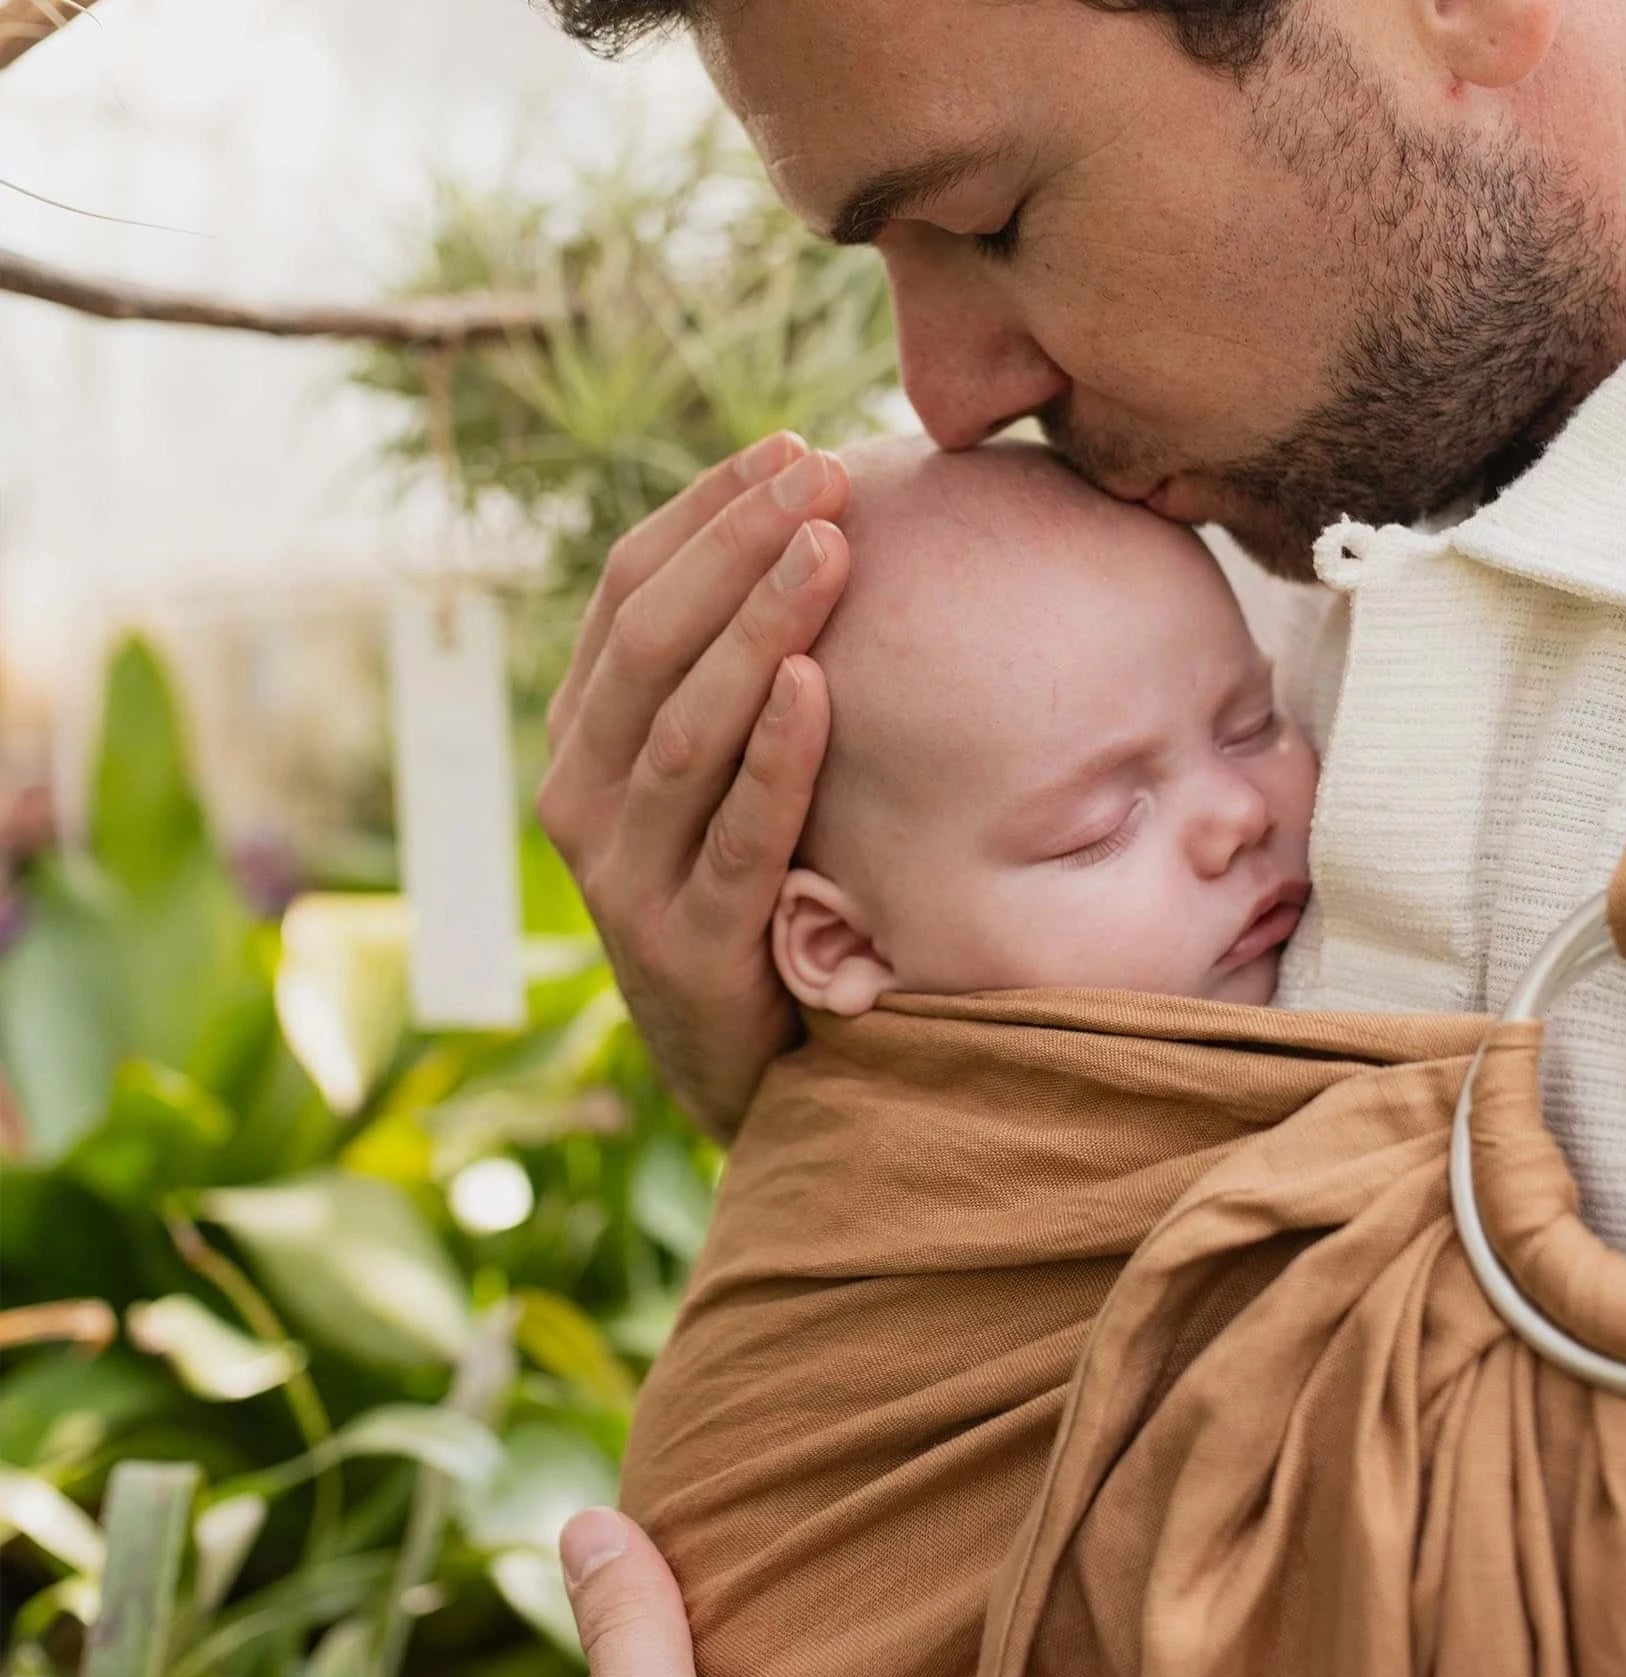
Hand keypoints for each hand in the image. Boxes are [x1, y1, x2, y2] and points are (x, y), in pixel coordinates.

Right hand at [539, 435, 851, 1139]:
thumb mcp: (719, 778)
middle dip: (734, 549)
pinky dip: (774, 759)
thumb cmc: (752, 893)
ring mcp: (623, 876)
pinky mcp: (683, 946)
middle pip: (648, 644)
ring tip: (829, 547)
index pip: (629, 596)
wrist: (744, 1063)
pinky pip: (735, 837)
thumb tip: (821, 535)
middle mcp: (581, 796)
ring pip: (683, 730)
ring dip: (756, 630)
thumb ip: (734, 682)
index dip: (703, 515)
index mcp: (584, 739)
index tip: (789, 450)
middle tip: (822, 475)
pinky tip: (817, 685)